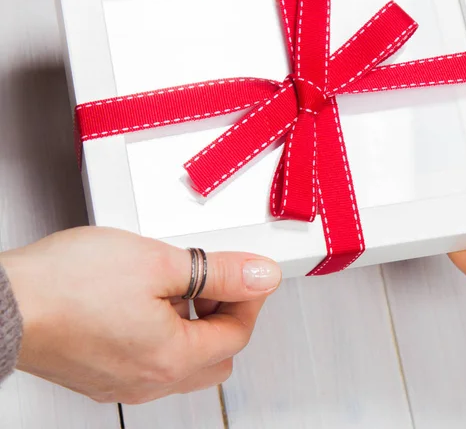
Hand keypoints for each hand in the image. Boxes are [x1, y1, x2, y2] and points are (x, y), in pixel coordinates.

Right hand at [0, 227, 280, 402]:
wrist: (5, 301)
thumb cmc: (67, 284)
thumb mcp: (160, 263)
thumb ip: (220, 272)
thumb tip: (261, 276)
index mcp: (171, 358)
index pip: (237, 333)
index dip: (250, 297)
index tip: (248, 272)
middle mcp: (148, 380)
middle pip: (215, 353)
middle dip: (225, 313)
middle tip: (216, 280)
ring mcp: (122, 381)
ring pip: (184, 358)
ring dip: (193, 321)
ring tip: (173, 283)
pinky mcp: (101, 373)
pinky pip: (152, 359)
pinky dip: (164, 330)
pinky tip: (144, 298)